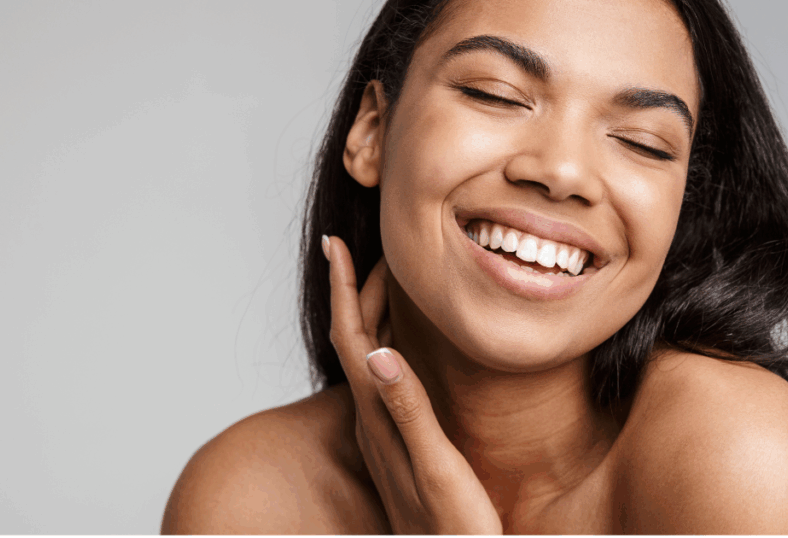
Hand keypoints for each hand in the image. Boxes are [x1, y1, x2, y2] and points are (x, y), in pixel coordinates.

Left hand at [322, 235, 502, 534]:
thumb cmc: (453, 528)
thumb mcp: (436, 468)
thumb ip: (408, 411)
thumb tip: (377, 352)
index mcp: (378, 416)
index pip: (350, 338)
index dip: (343, 288)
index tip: (334, 244)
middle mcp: (372, 419)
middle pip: (355, 340)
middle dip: (357, 290)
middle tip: (368, 248)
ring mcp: (382, 432)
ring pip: (367, 357)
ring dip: (370, 315)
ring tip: (383, 283)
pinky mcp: (397, 442)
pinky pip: (382, 378)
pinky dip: (386, 345)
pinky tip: (400, 346)